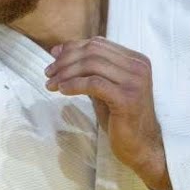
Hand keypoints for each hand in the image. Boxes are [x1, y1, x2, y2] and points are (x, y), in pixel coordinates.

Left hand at [45, 38, 174, 189]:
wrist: (141, 146)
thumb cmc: (121, 118)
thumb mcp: (104, 88)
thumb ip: (88, 71)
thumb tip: (59, 52)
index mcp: (135, 60)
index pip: (98, 44)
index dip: (73, 47)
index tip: (53, 56)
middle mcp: (138, 66)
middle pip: (93, 52)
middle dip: (66, 60)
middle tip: (48, 73)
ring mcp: (135, 82)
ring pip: (92, 65)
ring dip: (66, 73)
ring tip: (51, 84)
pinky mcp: (127, 98)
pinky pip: (94, 84)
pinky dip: (74, 85)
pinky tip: (63, 91)